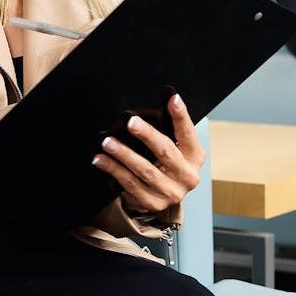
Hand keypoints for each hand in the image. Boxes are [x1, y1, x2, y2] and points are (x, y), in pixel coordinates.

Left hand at [91, 94, 205, 213]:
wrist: (164, 195)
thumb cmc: (168, 162)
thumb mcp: (175, 144)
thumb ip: (170, 122)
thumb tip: (168, 92)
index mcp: (194, 156)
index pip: (188, 133)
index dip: (181, 116)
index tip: (173, 99)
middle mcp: (186, 176)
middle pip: (165, 151)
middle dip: (147, 135)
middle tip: (130, 122)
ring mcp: (170, 192)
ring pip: (144, 170)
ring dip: (123, 154)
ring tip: (107, 142)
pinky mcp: (152, 202)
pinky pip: (129, 183)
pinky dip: (113, 170)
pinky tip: (101, 160)